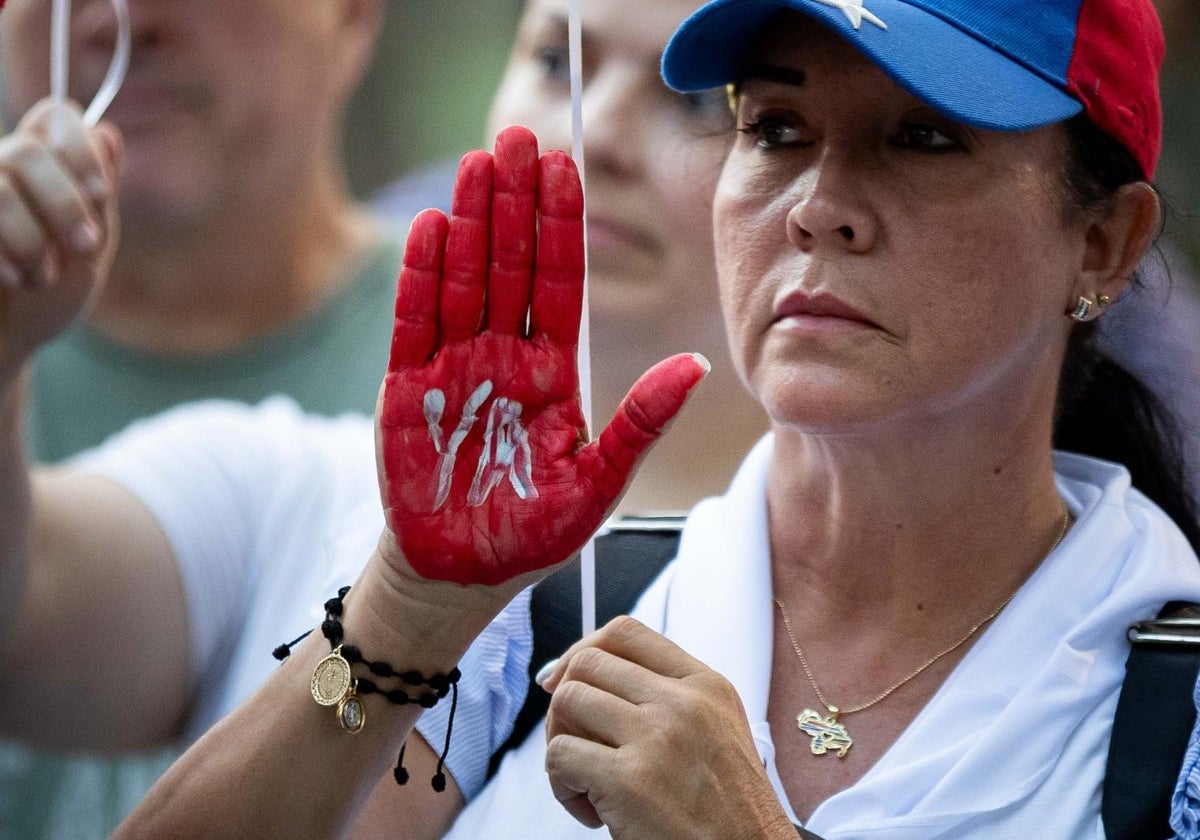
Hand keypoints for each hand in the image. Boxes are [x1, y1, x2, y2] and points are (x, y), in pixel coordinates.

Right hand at [0, 99, 120, 378]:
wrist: (1, 347)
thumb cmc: (45, 301)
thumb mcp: (87, 252)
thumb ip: (97, 197)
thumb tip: (107, 134)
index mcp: (41, 165)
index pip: (56, 117)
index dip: (80, 149)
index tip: (101, 195)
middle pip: (28, 151)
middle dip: (65, 205)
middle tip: (86, 247)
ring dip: (31, 240)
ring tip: (42, 278)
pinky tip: (9, 279)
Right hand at [377, 126, 706, 585]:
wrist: (461, 577)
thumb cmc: (533, 535)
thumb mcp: (599, 482)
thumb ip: (641, 421)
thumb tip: (697, 365)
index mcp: (553, 373)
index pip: (560, 283)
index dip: (562, 226)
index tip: (566, 168)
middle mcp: (504, 358)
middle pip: (511, 265)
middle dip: (516, 203)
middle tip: (519, 136)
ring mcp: (453, 368)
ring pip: (464, 278)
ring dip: (471, 221)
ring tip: (479, 162)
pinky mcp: (407, 389)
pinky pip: (415, 322)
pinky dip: (422, 277)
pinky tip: (433, 226)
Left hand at [541, 617, 797, 839]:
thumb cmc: (728, 812)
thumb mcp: (717, 731)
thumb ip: (668, 698)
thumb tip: (586, 677)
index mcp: (706, 685)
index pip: (625, 632)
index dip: (582, 650)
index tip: (565, 680)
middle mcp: (683, 702)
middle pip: (587, 662)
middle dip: (565, 703)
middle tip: (577, 746)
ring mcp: (656, 737)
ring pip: (567, 700)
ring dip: (560, 742)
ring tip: (585, 782)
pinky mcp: (630, 780)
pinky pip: (559, 755)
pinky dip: (561, 786)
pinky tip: (592, 813)